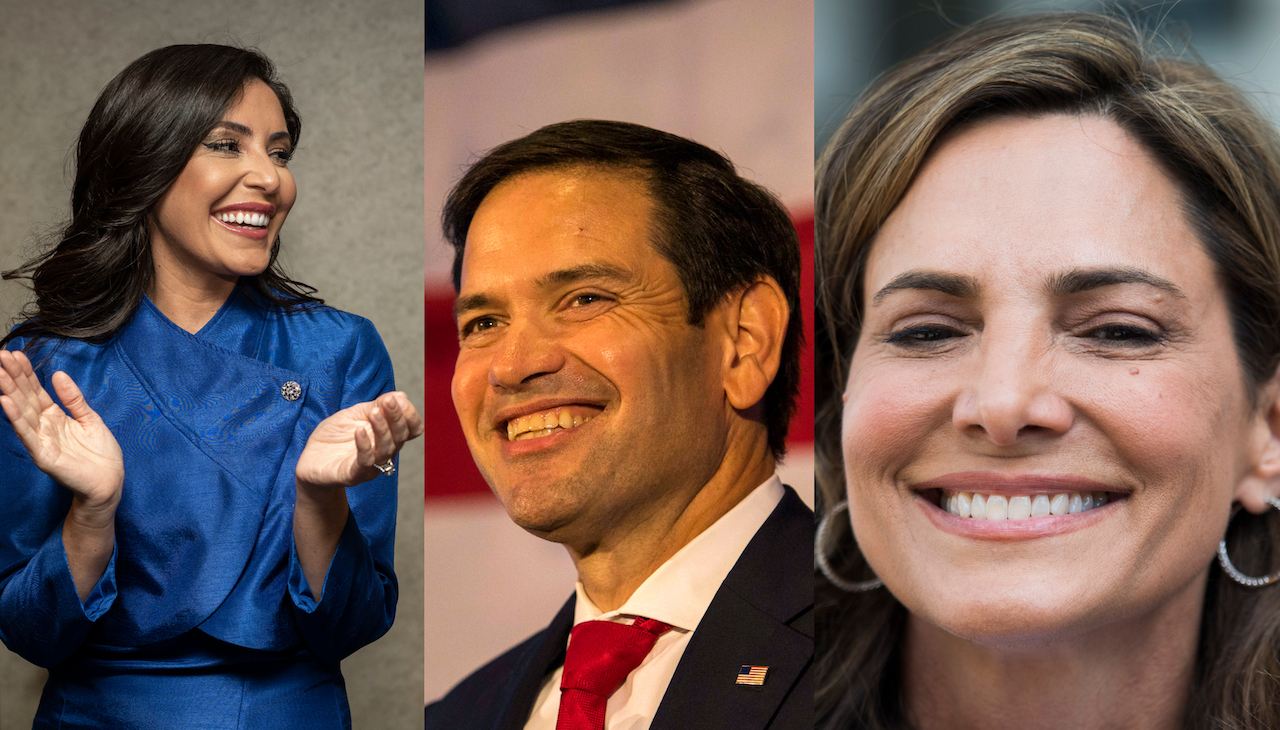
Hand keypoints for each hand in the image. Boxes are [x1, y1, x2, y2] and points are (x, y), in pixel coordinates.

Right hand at [0, 350, 123, 523]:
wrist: (110, 481)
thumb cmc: (101, 453)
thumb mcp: (90, 418)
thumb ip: (74, 398)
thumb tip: (58, 374)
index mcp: (55, 416)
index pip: (36, 390)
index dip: (25, 373)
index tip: (15, 354)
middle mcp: (44, 426)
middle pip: (26, 397)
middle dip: (13, 377)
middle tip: (1, 356)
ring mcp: (42, 440)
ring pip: (22, 412)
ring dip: (10, 392)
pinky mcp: (43, 455)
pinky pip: (28, 434)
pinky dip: (15, 418)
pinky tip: (5, 401)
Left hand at [295, 391, 423, 490]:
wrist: (311, 460)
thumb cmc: (334, 436)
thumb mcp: (355, 414)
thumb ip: (377, 405)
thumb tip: (402, 396)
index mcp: (388, 436)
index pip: (412, 429)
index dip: (410, 415)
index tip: (399, 399)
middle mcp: (384, 452)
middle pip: (401, 437)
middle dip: (397, 418)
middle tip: (389, 401)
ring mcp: (371, 465)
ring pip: (386, 449)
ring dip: (382, 429)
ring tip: (374, 413)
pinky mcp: (353, 475)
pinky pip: (365, 462)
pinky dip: (364, 445)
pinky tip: (359, 431)